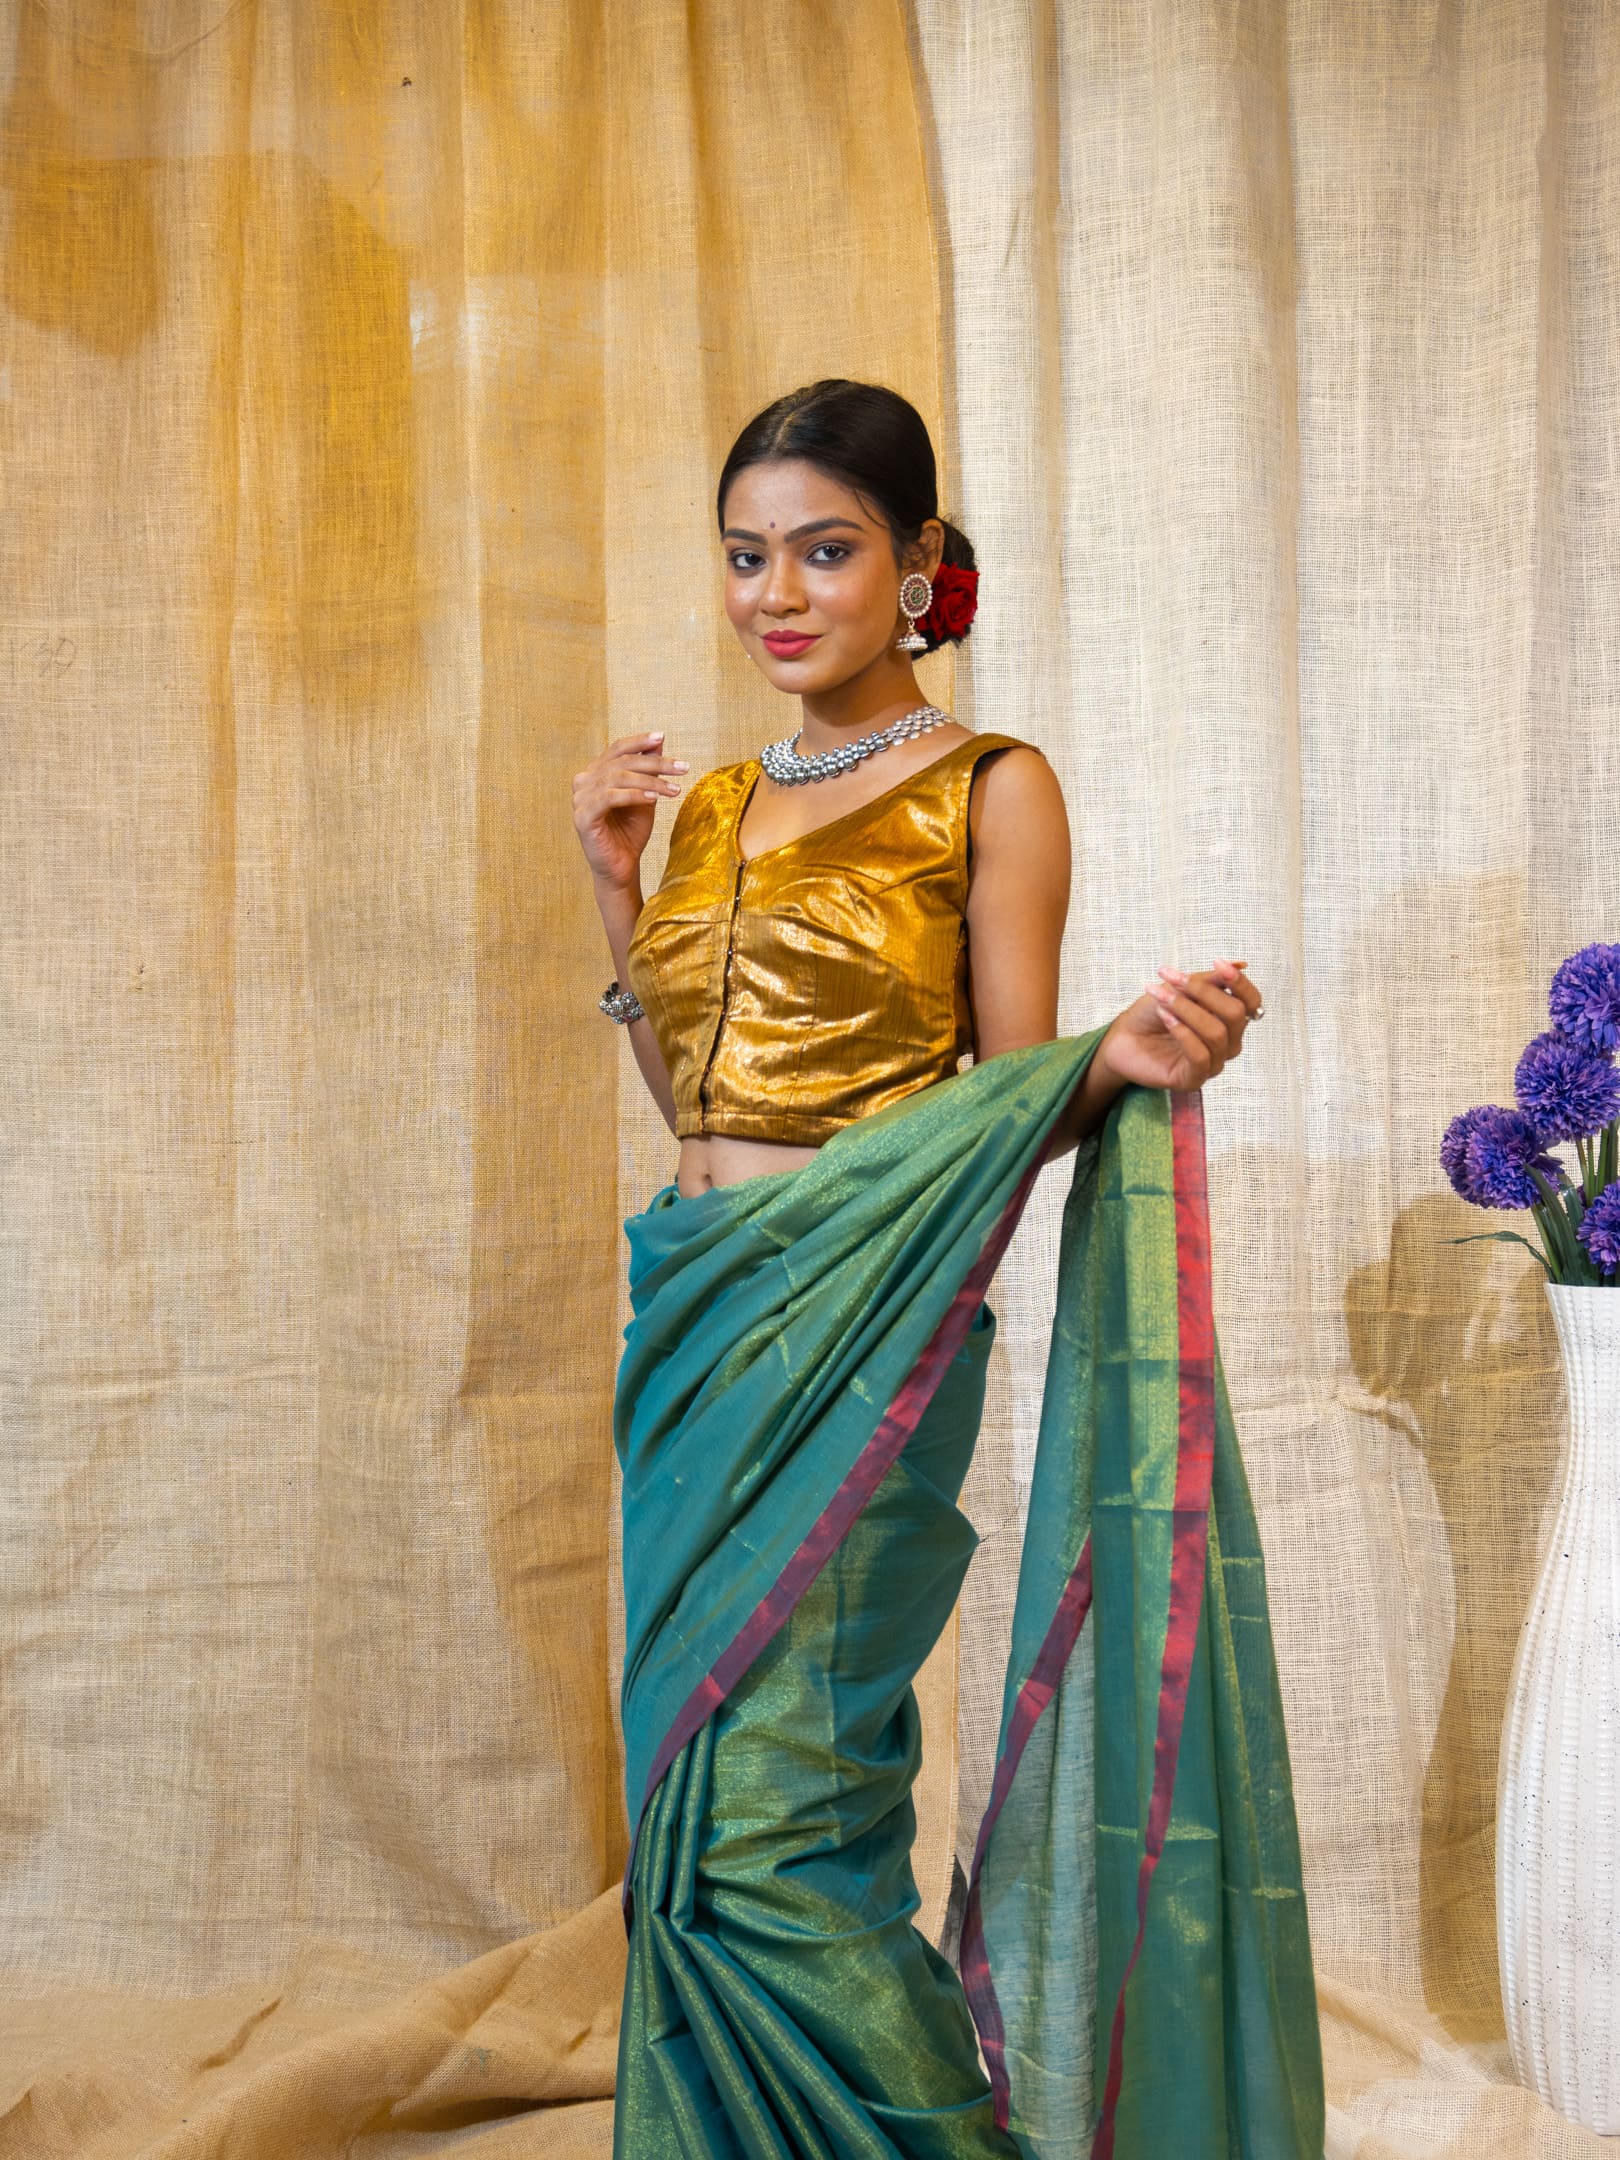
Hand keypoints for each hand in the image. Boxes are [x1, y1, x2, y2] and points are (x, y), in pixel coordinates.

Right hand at [571, 731, 688, 888]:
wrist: (622, 866)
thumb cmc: (631, 831)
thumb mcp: (646, 795)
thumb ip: (648, 770)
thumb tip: (658, 742)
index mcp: (595, 773)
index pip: (617, 749)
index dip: (639, 741)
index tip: (662, 737)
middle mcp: (583, 781)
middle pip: (622, 762)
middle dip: (656, 763)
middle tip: (683, 767)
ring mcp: (580, 799)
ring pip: (618, 778)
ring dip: (651, 781)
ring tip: (675, 789)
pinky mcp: (582, 817)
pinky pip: (610, 798)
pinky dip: (634, 795)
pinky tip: (654, 798)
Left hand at [1096, 959, 1262, 1094]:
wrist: (1123, 1037)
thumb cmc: (1153, 1012)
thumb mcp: (1180, 989)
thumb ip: (1209, 980)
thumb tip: (1239, 965)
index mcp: (1229, 1020)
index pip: (1251, 1002)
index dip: (1239, 983)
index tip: (1217, 963)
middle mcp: (1228, 1043)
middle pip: (1235, 1015)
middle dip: (1203, 992)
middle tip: (1171, 980)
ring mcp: (1213, 1063)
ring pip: (1216, 1033)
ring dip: (1186, 1010)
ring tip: (1161, 998)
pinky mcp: (1194, 1079)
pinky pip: (1200, 1056)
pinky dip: (1182, 1032)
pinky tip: (1165, 1018)